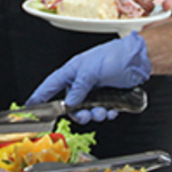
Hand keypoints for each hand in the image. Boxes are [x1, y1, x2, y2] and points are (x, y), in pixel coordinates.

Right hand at [26, 33, 151, 123]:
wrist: (139, 58)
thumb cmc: (115, 55)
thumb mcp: (92, 70)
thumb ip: (79, 87)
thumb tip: (69, 102)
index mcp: (73, 71)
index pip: (51, 85)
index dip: (40, 96)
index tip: (31, 106)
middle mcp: (82, 81)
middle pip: (71, 104)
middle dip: (79, 113)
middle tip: (86, 115)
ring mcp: (96, 89)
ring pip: (88, 110)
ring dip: (95, 114)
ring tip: (104, 110)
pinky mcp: (109, 95)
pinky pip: (103, 110)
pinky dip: (107, 113)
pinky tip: (113, 109)